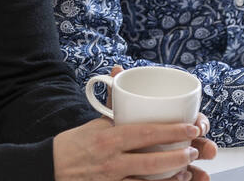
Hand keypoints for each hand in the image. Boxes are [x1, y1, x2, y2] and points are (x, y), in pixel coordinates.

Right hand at [53, 117, 210, 180]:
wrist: (48, 169)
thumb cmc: (73, 146)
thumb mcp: (93, 124)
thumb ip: (112, 104)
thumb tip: (119, 73)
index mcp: (108, 139)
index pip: (145, 133)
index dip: (171, 131)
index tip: (191, 128)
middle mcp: (110, 161)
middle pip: (151, 161)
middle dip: (178, 156)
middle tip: (195, 149)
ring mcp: (110, 180)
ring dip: (171, 178)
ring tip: (187, 171)